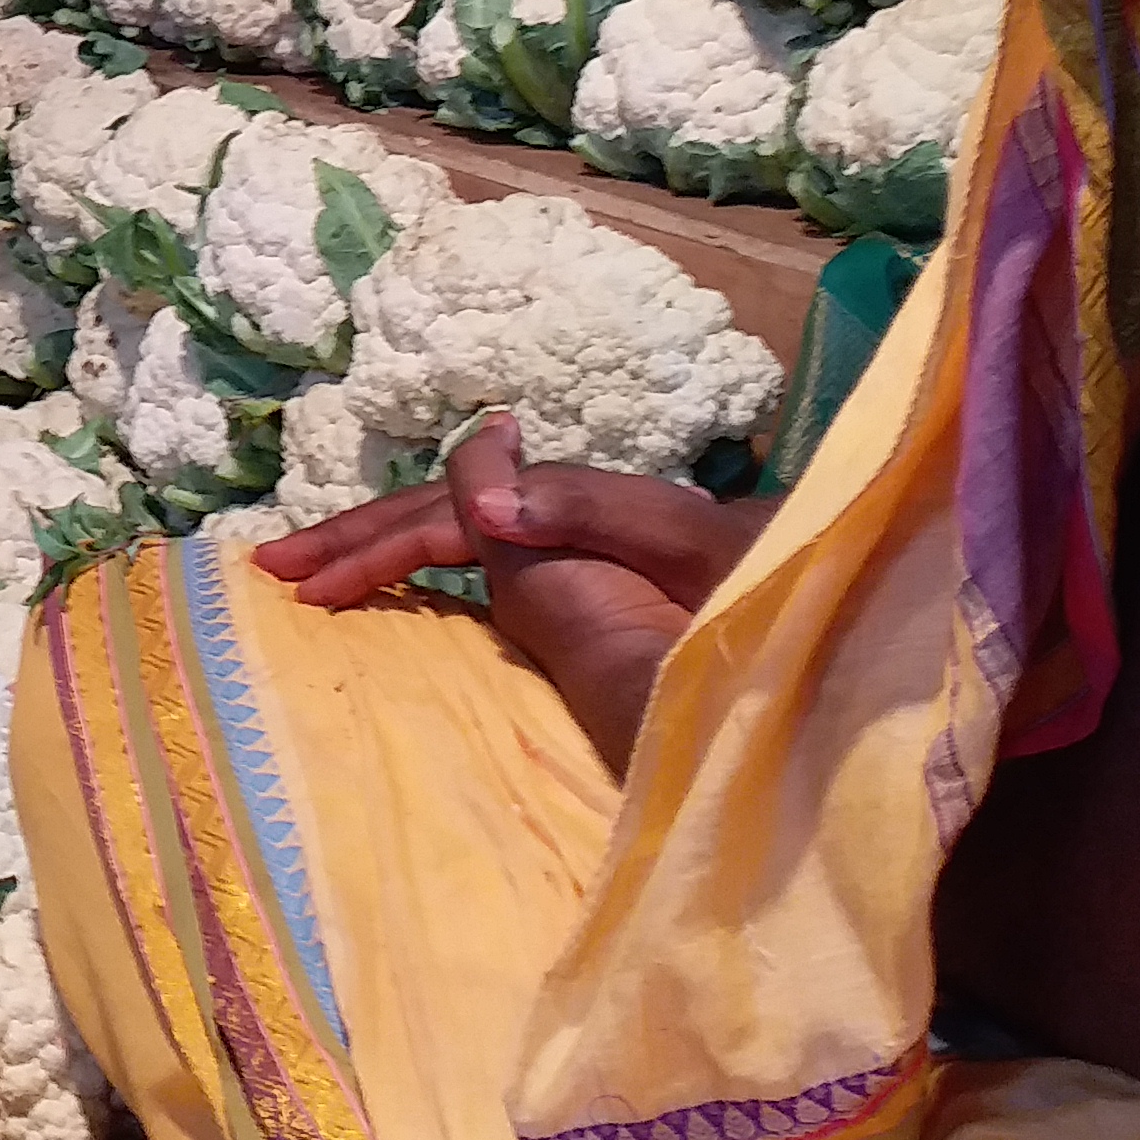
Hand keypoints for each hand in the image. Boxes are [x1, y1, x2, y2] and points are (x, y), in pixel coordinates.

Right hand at [253, 419, 778, 772]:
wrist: (866, 675)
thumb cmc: (793, 612)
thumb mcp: (698, 549)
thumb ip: (590, 506)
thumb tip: (482, 464)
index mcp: (586, 515)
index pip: (457, 513)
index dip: (381, 536)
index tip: (307, 577)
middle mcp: (572, 540)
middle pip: (445, 522)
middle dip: (360, 540)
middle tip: (273, 573)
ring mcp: (578, 581)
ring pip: (459, 548)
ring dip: (381, 556)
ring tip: (305, 580)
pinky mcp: (590, 625)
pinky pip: (495, 589)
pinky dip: (432, 586)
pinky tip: (397, 602)